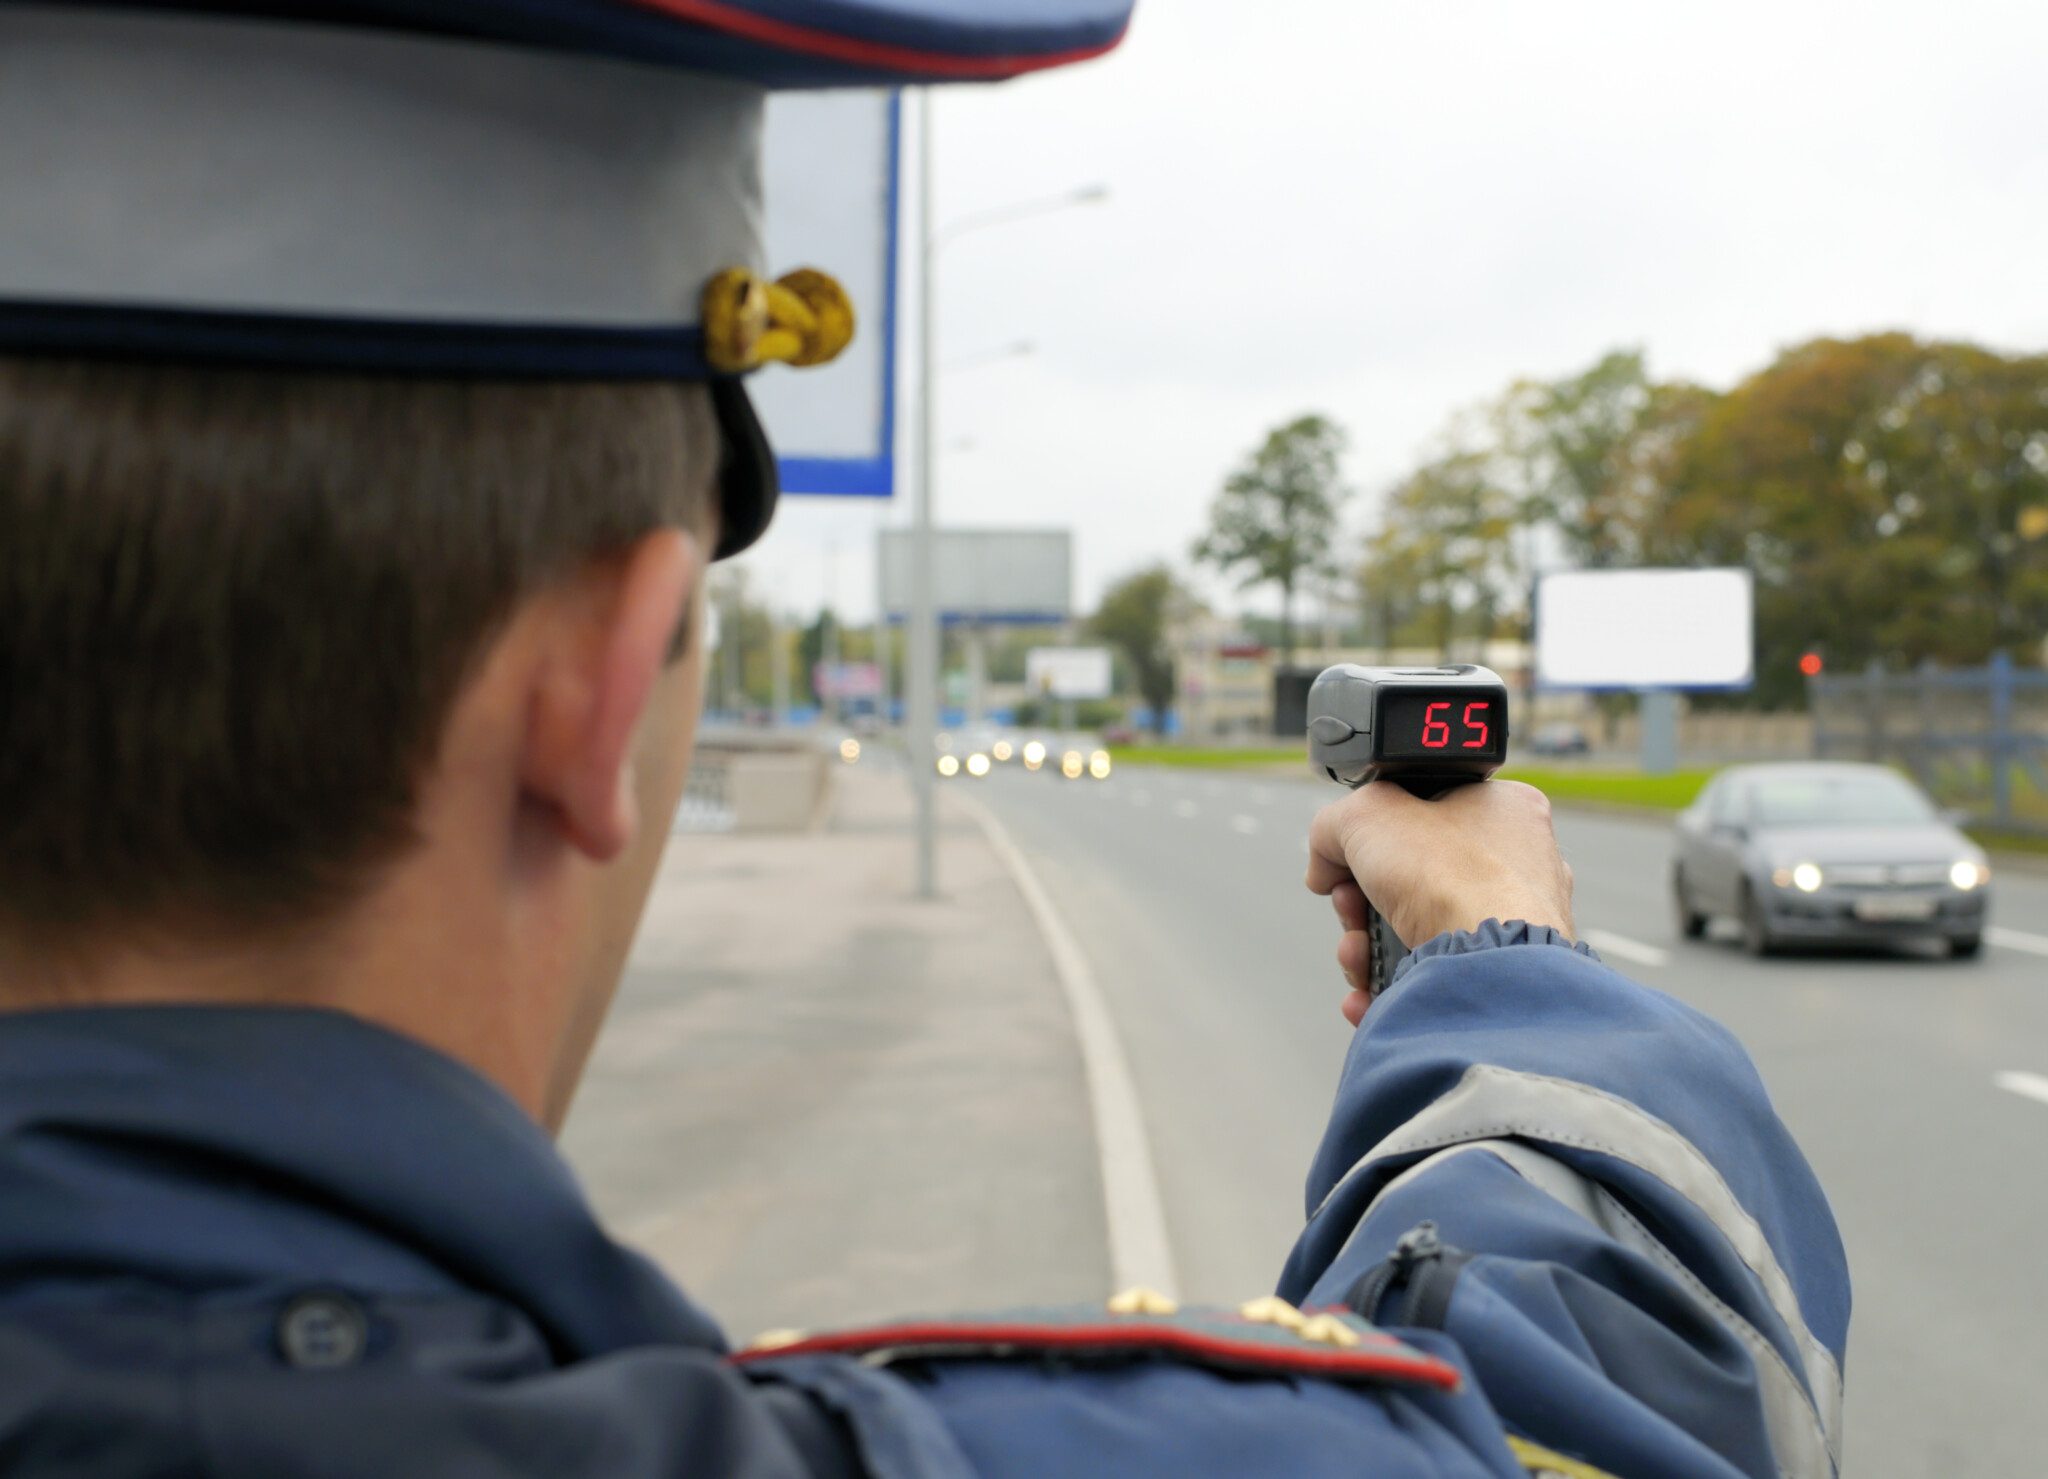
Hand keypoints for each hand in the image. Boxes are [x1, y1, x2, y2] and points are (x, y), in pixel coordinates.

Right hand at [1307, 781, 1574, 1025]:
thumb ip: (1331, 825)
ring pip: (1413, 929)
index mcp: (1505, 810)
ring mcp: (1510, 923)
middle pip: (1408, 877)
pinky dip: (1389, 983)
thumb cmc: (1447, 875)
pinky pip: (1431, 973)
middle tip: (1349, 909)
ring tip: (1358, 956)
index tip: (1348, 859)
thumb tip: (1323, 867)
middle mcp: (1518, 865)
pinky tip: (1367, 990)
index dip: (1372, 836)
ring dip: (1365, 946)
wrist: (1485, 962)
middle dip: (1360, 901)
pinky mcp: (1495, 974)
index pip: (1421, 812)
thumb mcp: (1366, 813)